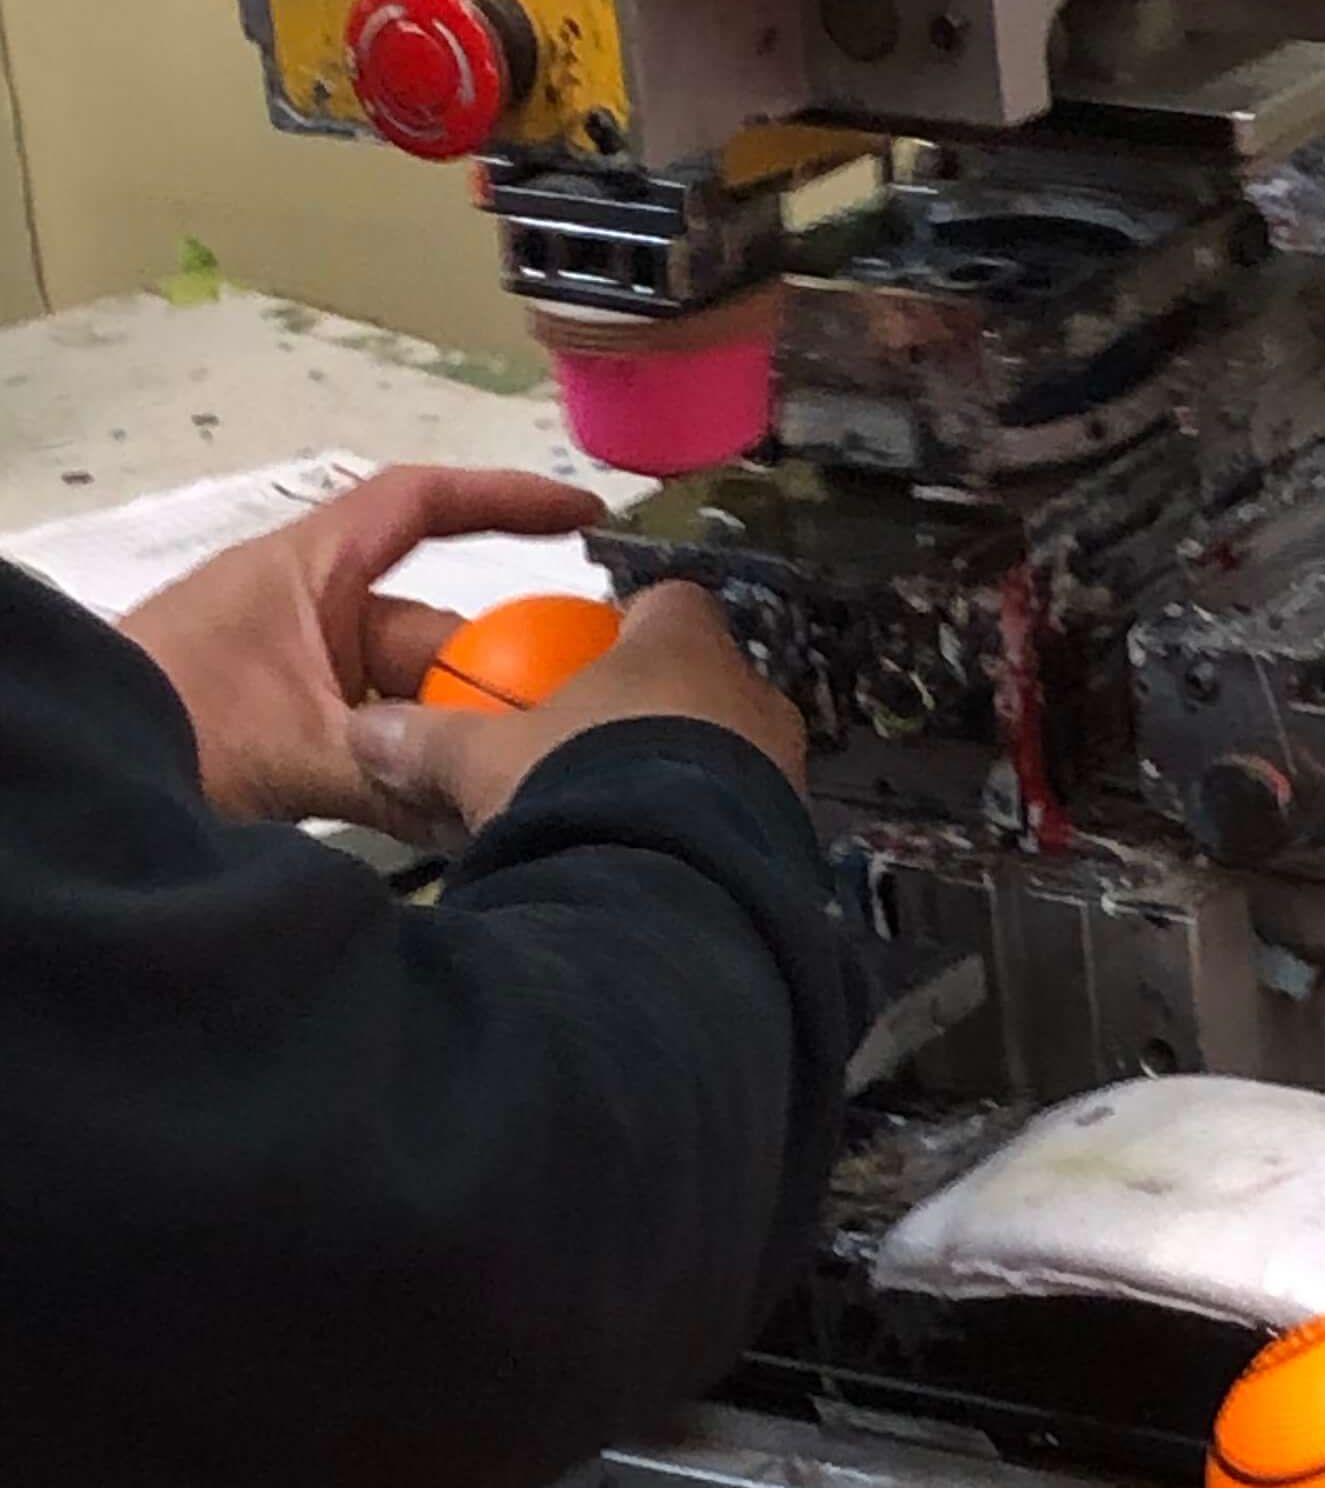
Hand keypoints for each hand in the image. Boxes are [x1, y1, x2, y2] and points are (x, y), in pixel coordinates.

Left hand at [120, 465, 603, 835]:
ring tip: (510, 780)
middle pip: (434, 628)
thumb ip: (401, 775)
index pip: (422, 505)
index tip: (584, 517)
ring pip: (409, 691)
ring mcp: (298, 669)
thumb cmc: (163, 723)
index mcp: (310, 571)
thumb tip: (493, 802)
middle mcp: (310, 609)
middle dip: (492, 676)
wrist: (66, 776)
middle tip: (556, 723)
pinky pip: (376, 736)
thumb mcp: (295, 748)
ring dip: (453, 735)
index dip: (507, 500)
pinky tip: (454, 810)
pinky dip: (413, 767)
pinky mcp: (286, 724)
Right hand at [346, 582, 807, 839]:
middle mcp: (751, 686)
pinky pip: (750, 807)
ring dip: (689, 766)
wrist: (670, 885)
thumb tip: (366, 731)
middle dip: (659, 703)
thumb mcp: (485, 759)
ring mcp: (782, 757)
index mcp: (682, 640)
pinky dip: (711, 820)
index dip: (630, 623)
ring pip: (733, 744)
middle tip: (598, 745)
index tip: (591, 656)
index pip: (668, 602)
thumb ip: (429, 738)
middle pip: (704, 675)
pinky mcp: (795, 824)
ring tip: (629, 808)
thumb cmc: (576, 783)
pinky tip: (665, 854)